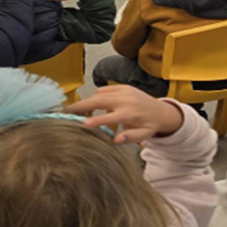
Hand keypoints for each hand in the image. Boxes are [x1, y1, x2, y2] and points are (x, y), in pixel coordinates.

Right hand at [65, 85, 184, 144]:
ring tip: (78, 113)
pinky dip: (95, 97)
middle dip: (81, 105)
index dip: (97, 120)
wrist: (161, 110)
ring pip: (98, 94)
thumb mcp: (144, 135)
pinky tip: (92, 107)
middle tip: (64, 112)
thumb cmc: (150, 125)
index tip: (84, 124)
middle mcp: (126, 99)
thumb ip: (131, 137)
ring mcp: (124, 91)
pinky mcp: (122, 86)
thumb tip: (116, 139)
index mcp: (131, 113)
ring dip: (86, 102)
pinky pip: (104, 90)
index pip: (111, 117)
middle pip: (99, 100)